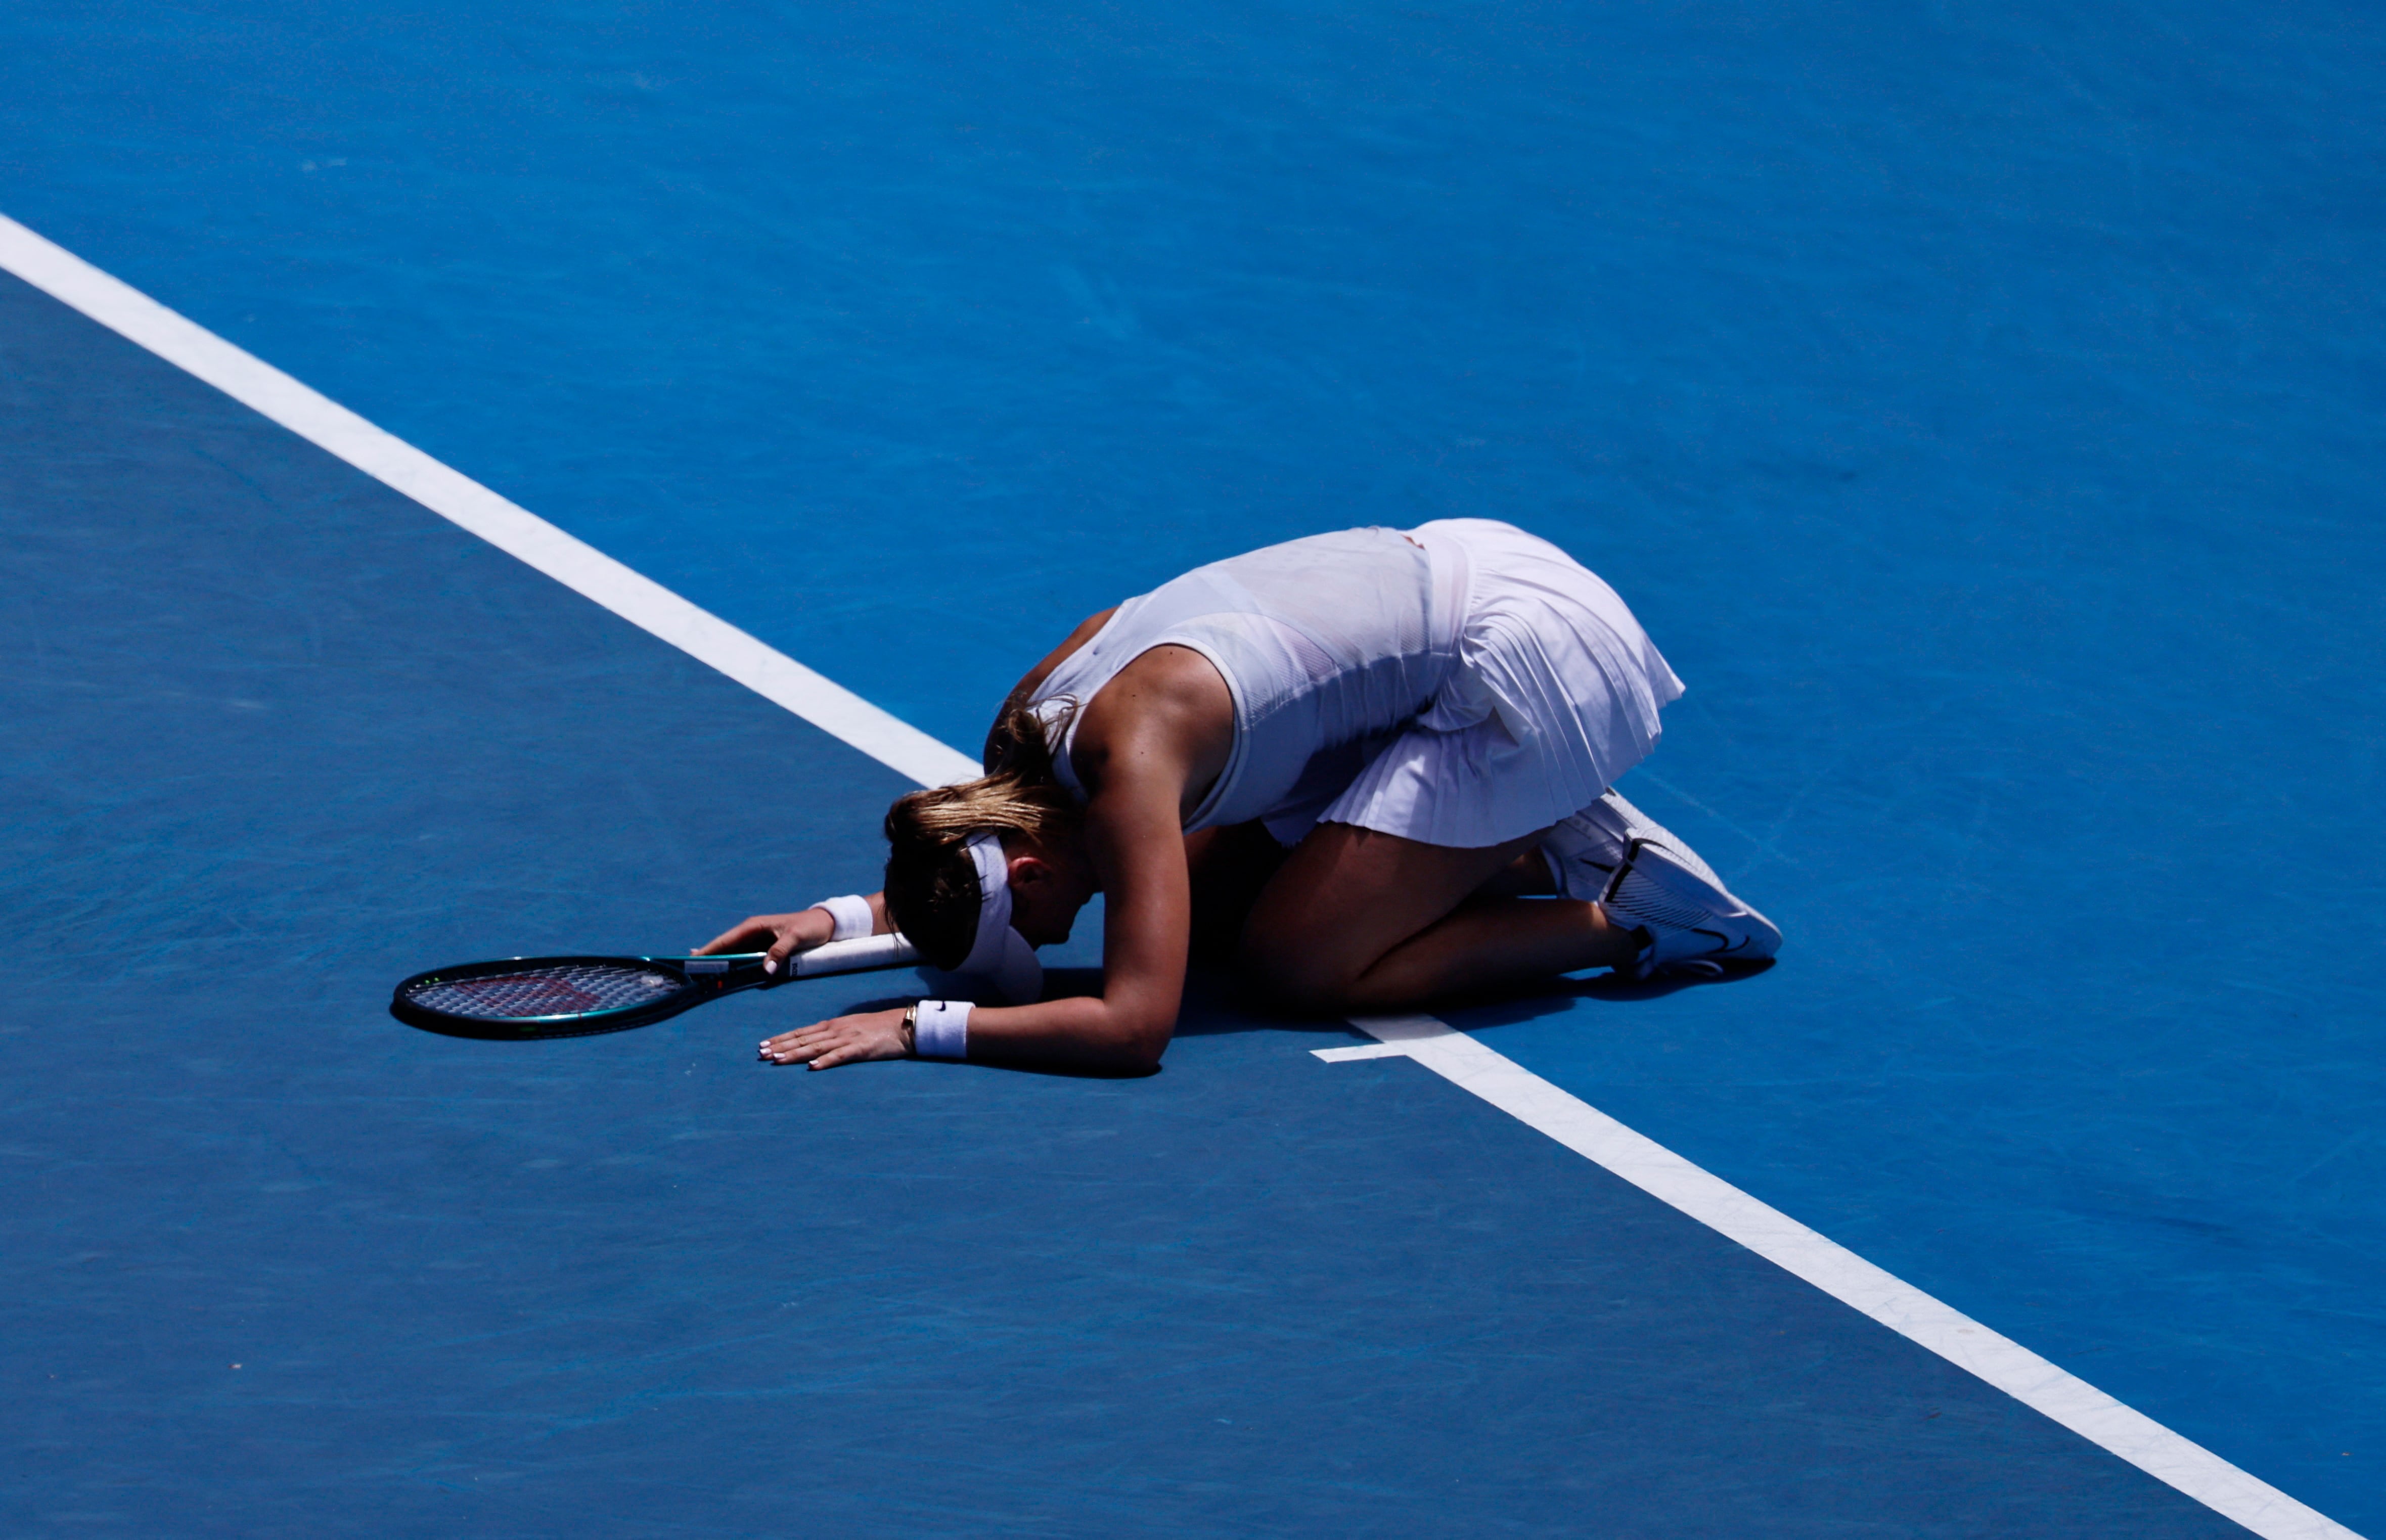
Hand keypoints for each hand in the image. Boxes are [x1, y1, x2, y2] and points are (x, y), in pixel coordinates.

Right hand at [695, 909, 834, 977]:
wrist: (825, 924)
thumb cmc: (809, 926)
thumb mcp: (796, 937)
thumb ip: (780, 951)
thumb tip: (766, 970)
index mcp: (754, 925)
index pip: (726, 939)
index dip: (709, 949)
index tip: (693, 958)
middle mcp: (752, 933)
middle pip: (726, 948)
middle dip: (710, 959)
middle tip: (692, 972)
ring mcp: (757, 941)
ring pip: (734, 955)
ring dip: (721, 965)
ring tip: (703, 977)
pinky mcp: (765, 949)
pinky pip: (746, 959)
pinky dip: (736, 967)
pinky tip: (726, 975)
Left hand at [759, 1008, 912, 1069]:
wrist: (904, 1025)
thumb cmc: (878, 1028)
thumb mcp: (852, 1028)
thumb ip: (834, 1035)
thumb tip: (816, 1043)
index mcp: (833, 1026)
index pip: (801, 1032)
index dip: (781, 1038)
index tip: (763, 1044)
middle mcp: (836, 1030)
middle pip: (803, 1039)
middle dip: (781, 1046)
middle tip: (761, 1054)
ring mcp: (848, 1038)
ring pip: (816, 1047)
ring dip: (796, 1053)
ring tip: (778, 1060)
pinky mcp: (861, 1049)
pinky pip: (840, 1056)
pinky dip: (825, 1061)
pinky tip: (812, 1067)